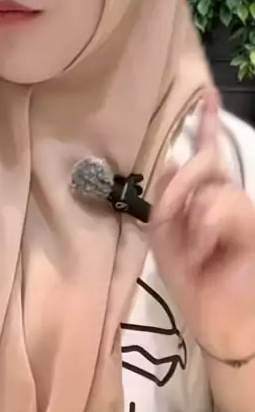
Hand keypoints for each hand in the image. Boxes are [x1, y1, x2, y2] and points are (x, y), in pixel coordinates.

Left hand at [149, 87, 254, 362]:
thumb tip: (172, 159)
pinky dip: (203, 232)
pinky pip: (221, 208)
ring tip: (196, 253)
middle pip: (204, 163)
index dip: (207, 121)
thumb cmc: (192, 279)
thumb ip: (167, 196)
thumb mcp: (166, 235)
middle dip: (178, 189)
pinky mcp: (253, 224)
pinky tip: (206, 255)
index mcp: (204, 195)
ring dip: (191, 221)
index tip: (207, 91)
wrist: (217, 321)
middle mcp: (228, 194)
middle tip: (169, 221)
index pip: (206, 151)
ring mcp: (244, 208)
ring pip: (211, 188)